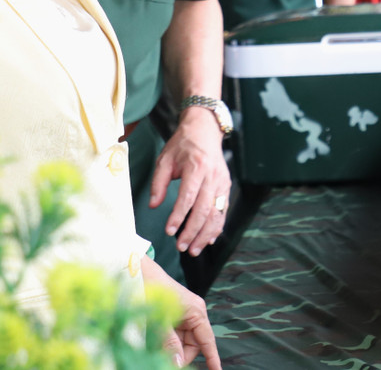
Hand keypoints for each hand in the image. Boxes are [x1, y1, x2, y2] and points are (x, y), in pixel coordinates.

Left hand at [141, 256, 221, 368]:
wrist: (139, 271)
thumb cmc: (153, 289)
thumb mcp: (161, 319)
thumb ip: (169, 343)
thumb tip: (177, 363)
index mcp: (197, 311)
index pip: (207, 341)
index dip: (212, 358)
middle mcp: (194, 314)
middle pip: (193, 344)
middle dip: (181, 354)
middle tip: (166, 361)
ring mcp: (184, 315)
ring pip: (181, 342)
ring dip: (171, 348)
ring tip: (156, 345)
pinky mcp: (173, 316)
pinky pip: (174, 335)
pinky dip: (166, 342)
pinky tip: (156, 342)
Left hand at [150, 108, 229, 255]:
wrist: (205, 130)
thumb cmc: (182, 145)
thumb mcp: (165, 159)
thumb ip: (158, 183)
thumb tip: (153, 206)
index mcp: (196, 167)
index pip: (188, 197)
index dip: (179, 216)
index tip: (169, 231)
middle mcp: (212, 176)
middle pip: (204, 209)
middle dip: (193, 231)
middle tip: (181, 247)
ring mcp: (222, 182)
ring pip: (216, 214)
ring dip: (206, 234)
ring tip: (194, 249)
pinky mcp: (226, 187)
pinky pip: (223, 211)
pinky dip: (217, 227)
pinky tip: (208, 239)